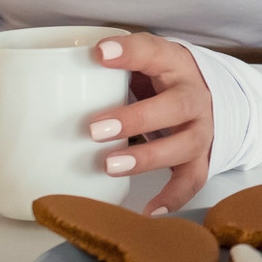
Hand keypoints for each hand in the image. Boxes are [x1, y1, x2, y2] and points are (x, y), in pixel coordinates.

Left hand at [86, 33, 216, 215]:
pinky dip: (173, 196)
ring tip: (109, 166)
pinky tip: (149, 210)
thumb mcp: (144, 62)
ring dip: (147, 157)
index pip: (155, 51)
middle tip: (95, 128)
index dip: (130, 52)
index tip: (99, 53)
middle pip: (176, 106)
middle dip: (136, 119)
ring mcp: (202, 129)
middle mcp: (195, 97)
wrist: (208, 97)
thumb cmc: (161, 79)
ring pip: (185, 144)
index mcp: (176, 64)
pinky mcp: (203, 157)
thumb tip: (53, 78)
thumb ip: (111, 66)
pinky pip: (192, 179)